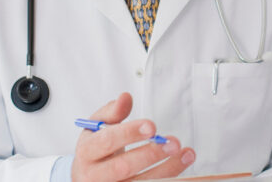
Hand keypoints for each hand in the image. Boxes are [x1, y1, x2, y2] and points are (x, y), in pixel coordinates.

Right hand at [71, 92, 195, 180]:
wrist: (86, 176)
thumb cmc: (96, 148)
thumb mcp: (97, 127)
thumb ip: (112, 111)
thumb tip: (125, 97)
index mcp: (86, 151)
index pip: (107, 141)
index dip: (130, 133)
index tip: (152, 126)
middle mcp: (94, 175)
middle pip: (123, 167)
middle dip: (150, 154)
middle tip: (173, 142)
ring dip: (166, 169)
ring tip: (185, 154)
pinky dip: (167, 178)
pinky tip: (180, 165)